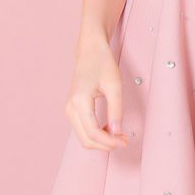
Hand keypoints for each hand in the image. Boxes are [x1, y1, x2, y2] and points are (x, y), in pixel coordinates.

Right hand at [66, 36, 129, 150]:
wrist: (90, 50)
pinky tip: (110, 129)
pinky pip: (83, 129)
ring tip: (119, 135)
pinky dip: (96, 134)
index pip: (93, 132)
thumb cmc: (102, 63)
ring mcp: (70, 109)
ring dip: (101, 141)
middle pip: (86, 140)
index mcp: (79, 101)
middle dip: (106, 145)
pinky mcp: (73, 109)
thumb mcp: (114, 85)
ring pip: (84, 137)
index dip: (110, 141)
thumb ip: (116, 110)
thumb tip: (116, 133)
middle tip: (124, 140)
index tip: (125, 142)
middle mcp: (71, 108)